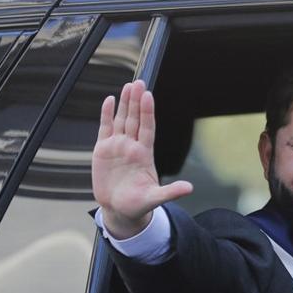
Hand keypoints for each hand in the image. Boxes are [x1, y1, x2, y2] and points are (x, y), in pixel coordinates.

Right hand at [92, 80, 192, 237]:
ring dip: (125, 103)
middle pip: (135, 119)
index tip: (148, 96)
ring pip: (122, 120)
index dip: (147, 112)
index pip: (147, 128)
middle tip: (139, 82)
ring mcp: (118, 146)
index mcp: (144, 154)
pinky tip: (109, 100)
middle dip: (136, 101)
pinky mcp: (103, 150)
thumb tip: (189, 188)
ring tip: (128, 86)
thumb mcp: (155, 198)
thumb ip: (170, 192)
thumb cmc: (138, 204)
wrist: (119, 210)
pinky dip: (106, 114)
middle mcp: (132, 146)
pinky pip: (105, 128)